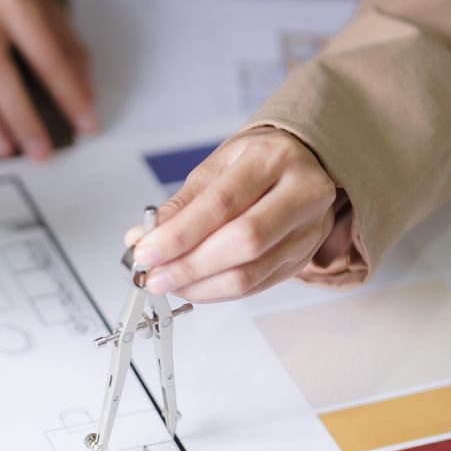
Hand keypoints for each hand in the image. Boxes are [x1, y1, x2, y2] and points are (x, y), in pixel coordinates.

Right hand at [0, 0, 96, 158]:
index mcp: (13, 3)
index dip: (69, 93)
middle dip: (23, 118)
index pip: (47, 56)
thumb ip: (67, 44)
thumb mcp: (40, 0)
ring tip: (4, 149)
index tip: (86, 122)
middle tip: (41, 151)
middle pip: (0, 76)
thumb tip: (87, 92)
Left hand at [125, 127, 341, 301]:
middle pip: (243, 241)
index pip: (222, 203)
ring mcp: (307, 230)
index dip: (180, 234)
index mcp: (273, 159)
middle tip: (155, 277)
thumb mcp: (218, 165)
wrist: (306, 162)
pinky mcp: (303, 258)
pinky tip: (194, 286)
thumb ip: (182, 203)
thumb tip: (143, 237)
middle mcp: (301, 194)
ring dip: (201, 285)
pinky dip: (219, 291)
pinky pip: (257, 285)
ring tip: (169, 283)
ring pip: (251, 272)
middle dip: (190, 266)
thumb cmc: (258, 161)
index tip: (147, 252)